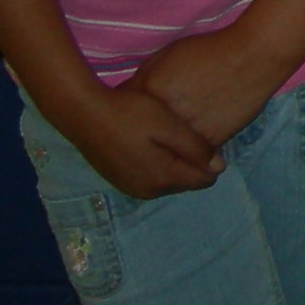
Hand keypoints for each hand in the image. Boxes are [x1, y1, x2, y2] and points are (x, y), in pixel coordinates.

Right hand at [55, 81, 224, 198]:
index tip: (205, 136)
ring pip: (168, 180)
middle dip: (192, 162)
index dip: (211, 159)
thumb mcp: (169, 126)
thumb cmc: (131, 114)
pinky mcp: (119, 179)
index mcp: (162, 178)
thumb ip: (195, 148)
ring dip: (174, 163)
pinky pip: (150, 177)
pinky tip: (152, 141)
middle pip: (185, 181)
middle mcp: (147, 191)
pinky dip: (157, 163)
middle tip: (187, 133)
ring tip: (171, 135)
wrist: (84, 113)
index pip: (203, 180)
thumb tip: (220, 168)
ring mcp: (130, 187)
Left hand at [130, 24, 291, 148]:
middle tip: (152, 127)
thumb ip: (145, 78)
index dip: (129, 111)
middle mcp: (162, 117)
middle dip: (143, 132)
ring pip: (165, 149)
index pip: (125, 109)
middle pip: (142, 133)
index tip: (132, 113)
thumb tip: (131, 97)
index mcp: (149, 91)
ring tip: (172, 136)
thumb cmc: (210, 51)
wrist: (253, 57)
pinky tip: (190, 138)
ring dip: (163, 146)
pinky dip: (186, 149)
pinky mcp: (207, 145)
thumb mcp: (169, 55)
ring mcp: (185, 134)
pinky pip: (187, 154)